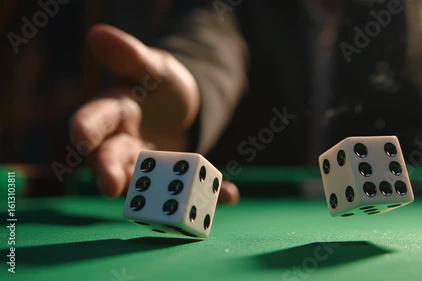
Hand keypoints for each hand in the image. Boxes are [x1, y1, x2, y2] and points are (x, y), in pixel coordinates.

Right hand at [69, 24, 238, 203]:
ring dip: (157, 194)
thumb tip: (97, 33)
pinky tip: (231, 193)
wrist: (180, 104)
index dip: (85, 128)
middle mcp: (124, 144)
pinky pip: (189, 187)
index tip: (80, 138)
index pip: (94, 119)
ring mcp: (148, 165)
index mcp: (114, 113)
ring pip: (146, 182)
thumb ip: (129, 56)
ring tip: (176, 201)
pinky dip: (210, 192)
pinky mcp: (173, 177)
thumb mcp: (152, 66)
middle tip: (110, 188)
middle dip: (109, 172)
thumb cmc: (158, 82)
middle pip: (112, 159)